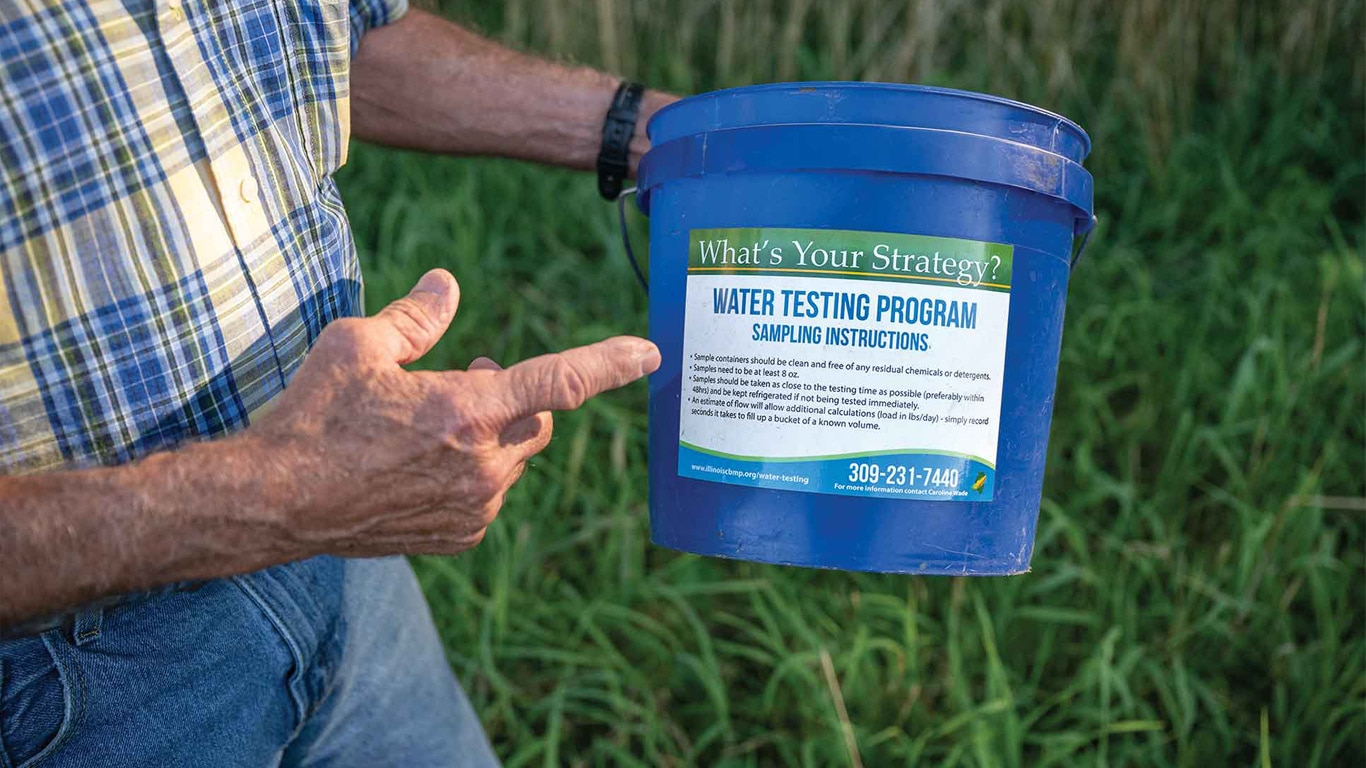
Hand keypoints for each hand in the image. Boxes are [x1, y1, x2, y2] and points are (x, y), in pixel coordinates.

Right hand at [256, 269, 659, 556]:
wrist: (276, 502)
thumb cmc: (314, 415)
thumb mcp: (358, 346)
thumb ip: (416, 316)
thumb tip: (448, 284)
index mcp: (466, 410)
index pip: (560, 380)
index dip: (610, 363)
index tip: (650, 355)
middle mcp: (482, 464)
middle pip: (540, 420)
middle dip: (517, 396)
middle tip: (470, 378)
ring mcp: (474, 506)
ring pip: (516, 457)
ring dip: (493, 433)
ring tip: (434, 423)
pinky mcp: (460, 534)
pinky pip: (492, 492)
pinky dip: (475, 471)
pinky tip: (423, 464)